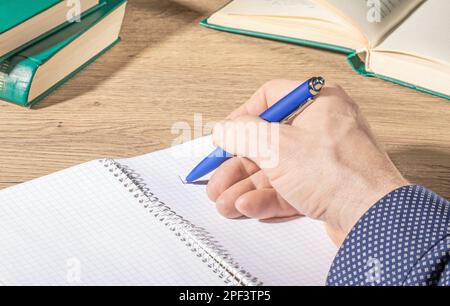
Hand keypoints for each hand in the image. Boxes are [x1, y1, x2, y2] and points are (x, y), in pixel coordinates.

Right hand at [207, 80, 407, 244]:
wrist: (375, 219)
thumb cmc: (339, 174)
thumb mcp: (277, 146)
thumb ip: (243, 135)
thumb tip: (223, 130)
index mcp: (317, 102)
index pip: (270, 97)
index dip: (242, 116)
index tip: (225, 134)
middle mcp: (321, 128)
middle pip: (267, 141)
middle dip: (237, 166)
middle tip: (216, 179)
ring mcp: (323, 160)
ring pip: (275, 170)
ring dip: (246, 187)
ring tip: (224, 202)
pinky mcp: (324, 188)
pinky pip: (288, 189)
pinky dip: (266, 198)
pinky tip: (247, 207)